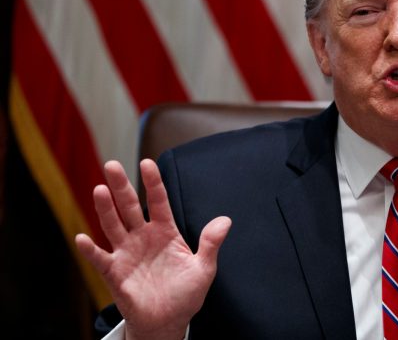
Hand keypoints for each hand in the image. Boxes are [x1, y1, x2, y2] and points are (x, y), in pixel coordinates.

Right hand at [75, 159, 230, 339]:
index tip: (147, 163)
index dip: (153, 183)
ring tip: (100, 190)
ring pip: (113, 225)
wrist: (168, 321)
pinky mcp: (115, 272)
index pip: (159, 201)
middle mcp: (143, 237)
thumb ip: (210, 243)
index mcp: (165, 232)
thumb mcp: (204, 268)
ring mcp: (127, 253)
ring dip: (105, 209)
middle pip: (130, 207)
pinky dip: (91, 250)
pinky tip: (83, 238)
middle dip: (121, 186)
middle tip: (112, 164)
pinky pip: (100, 259)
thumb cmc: (186, 293)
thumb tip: (225, 220)